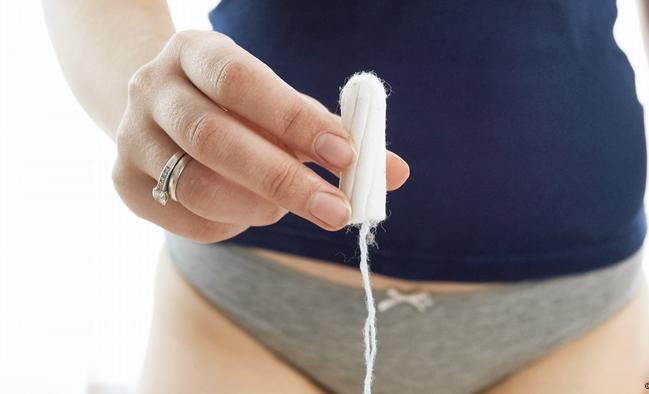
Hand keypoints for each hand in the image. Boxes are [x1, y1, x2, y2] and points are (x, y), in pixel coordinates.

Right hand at [112, 30, 409, 241]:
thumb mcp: (282, 109)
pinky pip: (185, 218)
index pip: (243, 83)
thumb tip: (395, 172)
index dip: (296, 120)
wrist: (163, 113)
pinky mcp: (125, 183)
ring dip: (257, 206)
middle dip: (284, 179)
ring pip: (196, 184)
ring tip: (287, 209)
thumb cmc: (239, 110)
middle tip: (338, 211)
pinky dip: (229, 223)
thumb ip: (332, 135)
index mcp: (196, 53)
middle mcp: (153, 89)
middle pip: (215, 138)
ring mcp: (131, 137)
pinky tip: (248, 211)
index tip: (348, 155)